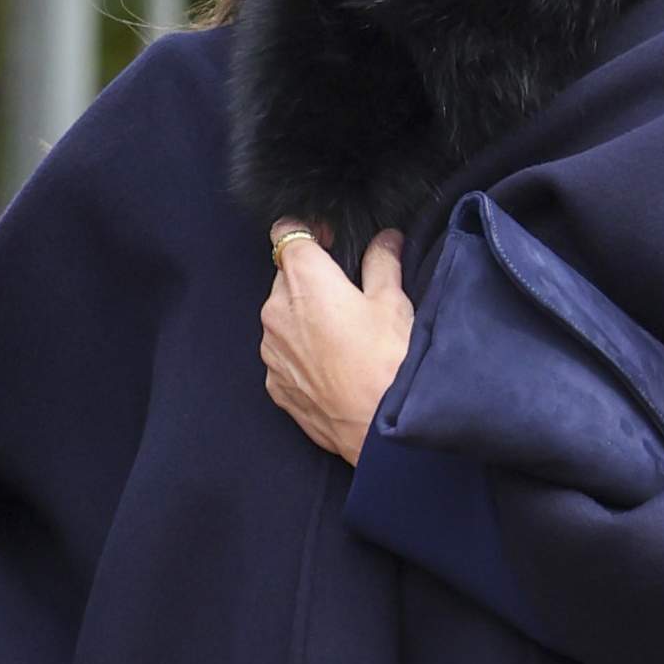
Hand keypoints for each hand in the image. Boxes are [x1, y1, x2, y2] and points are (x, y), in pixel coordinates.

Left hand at [260, 219, 412, 464]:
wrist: (380, 431)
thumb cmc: (388, 364)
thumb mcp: (393, 303)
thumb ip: (383, 262)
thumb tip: (385, 240)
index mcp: (304, 280)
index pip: (287, 232)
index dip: (308, 231)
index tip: (329, 241)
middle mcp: (276, 310)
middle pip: (285, 276)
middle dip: (312, 280)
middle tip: (348, 297)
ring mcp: (270, 349)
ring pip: (282, 316)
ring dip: (304, 318)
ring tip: (344, 338)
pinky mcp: (273, 383)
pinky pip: (283, 353)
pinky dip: (301, 352)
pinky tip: (334, 365)